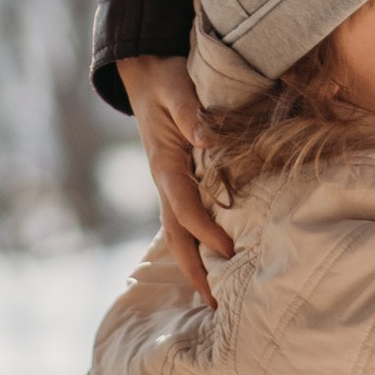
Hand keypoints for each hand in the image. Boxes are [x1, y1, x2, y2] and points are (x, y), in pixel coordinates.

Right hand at [118, 54, 229, 302]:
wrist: (145, 70)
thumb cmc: (164, 78)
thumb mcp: (175, 87)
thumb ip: (190, 110)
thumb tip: (206, 138)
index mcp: (164, 163)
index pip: (184, 206)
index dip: (205, 230)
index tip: (229, 250)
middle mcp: (165, 180)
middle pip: (177, 234)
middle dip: (194, 269)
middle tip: (217, 303)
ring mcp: (171, 183)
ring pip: (180, 232)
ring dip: (196, 263)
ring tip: (217, 296)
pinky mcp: (180, 180)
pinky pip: (188, 218)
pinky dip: (199, 243)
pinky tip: (218, 260)